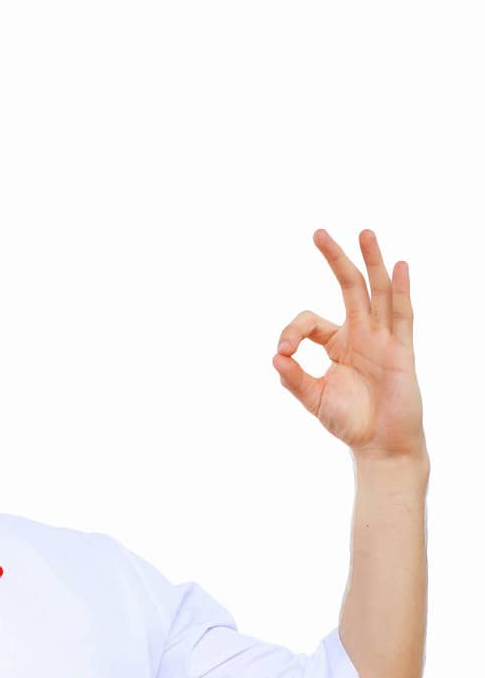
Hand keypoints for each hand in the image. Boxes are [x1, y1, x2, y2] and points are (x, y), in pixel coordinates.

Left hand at [272, 229, 426, 459]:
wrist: (381, 445)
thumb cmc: (350, 423)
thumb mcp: (315, 400)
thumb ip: (295, 380)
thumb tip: (275, 357)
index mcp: (337, 344)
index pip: (311, 321)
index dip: (293, 330)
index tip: (284, 352)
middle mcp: (361, 334)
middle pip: (349, 287)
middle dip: (335, 259)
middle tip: (318, 233)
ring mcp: (383, 339)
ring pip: (378, 292)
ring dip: (371, 262)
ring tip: (365, 232)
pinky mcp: (401, 350)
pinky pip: (402, 315)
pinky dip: (401, 290)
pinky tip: (399, 266)